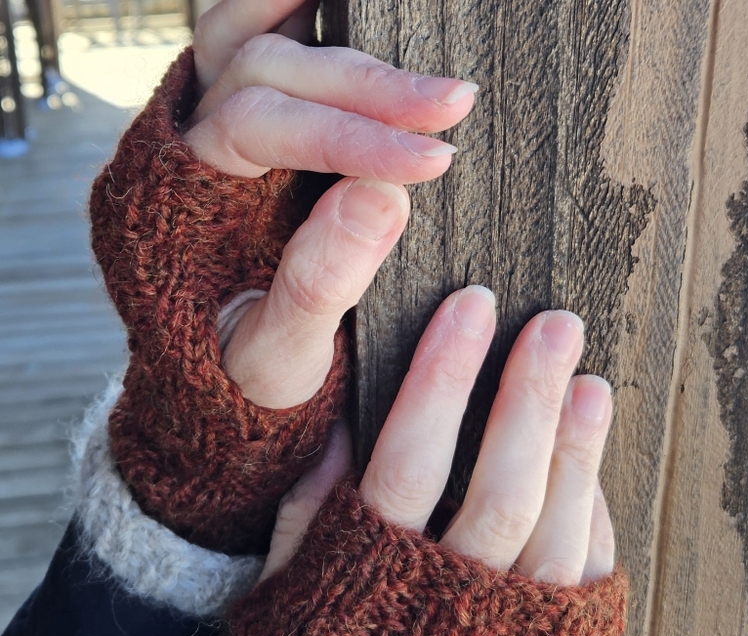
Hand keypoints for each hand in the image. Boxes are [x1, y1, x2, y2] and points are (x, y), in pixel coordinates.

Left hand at [90, 0, 477, 551]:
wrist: (223, 382)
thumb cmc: (245, 378)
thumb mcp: (278, 360)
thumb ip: (316, 286)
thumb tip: (385, 196)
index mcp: (187, 198)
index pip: (265, 128)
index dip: (353, 136)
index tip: (435, 160)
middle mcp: (187, 143)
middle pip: (269, 67)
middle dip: (368, 82)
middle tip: (457, 100)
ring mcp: (210, 122)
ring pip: (250, 32)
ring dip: (327, 23)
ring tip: (402, 14)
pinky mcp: (241, 122)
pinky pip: (253, 43)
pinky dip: (297, 16)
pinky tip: (346, 11)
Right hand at [194, 288, 625, 635]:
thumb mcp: (277, 612)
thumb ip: (309, 520)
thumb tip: (343, 429)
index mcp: (371, 584)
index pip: (414, 453)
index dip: (443, 374)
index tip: (468, 307)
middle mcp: (451, 611)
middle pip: (502, 481)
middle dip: (530, 395)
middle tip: (554, 325)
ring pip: (558, 531)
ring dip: (580, 452)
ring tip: (592, 386)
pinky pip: (583, 590)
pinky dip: (595, 526)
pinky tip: (596, 478)